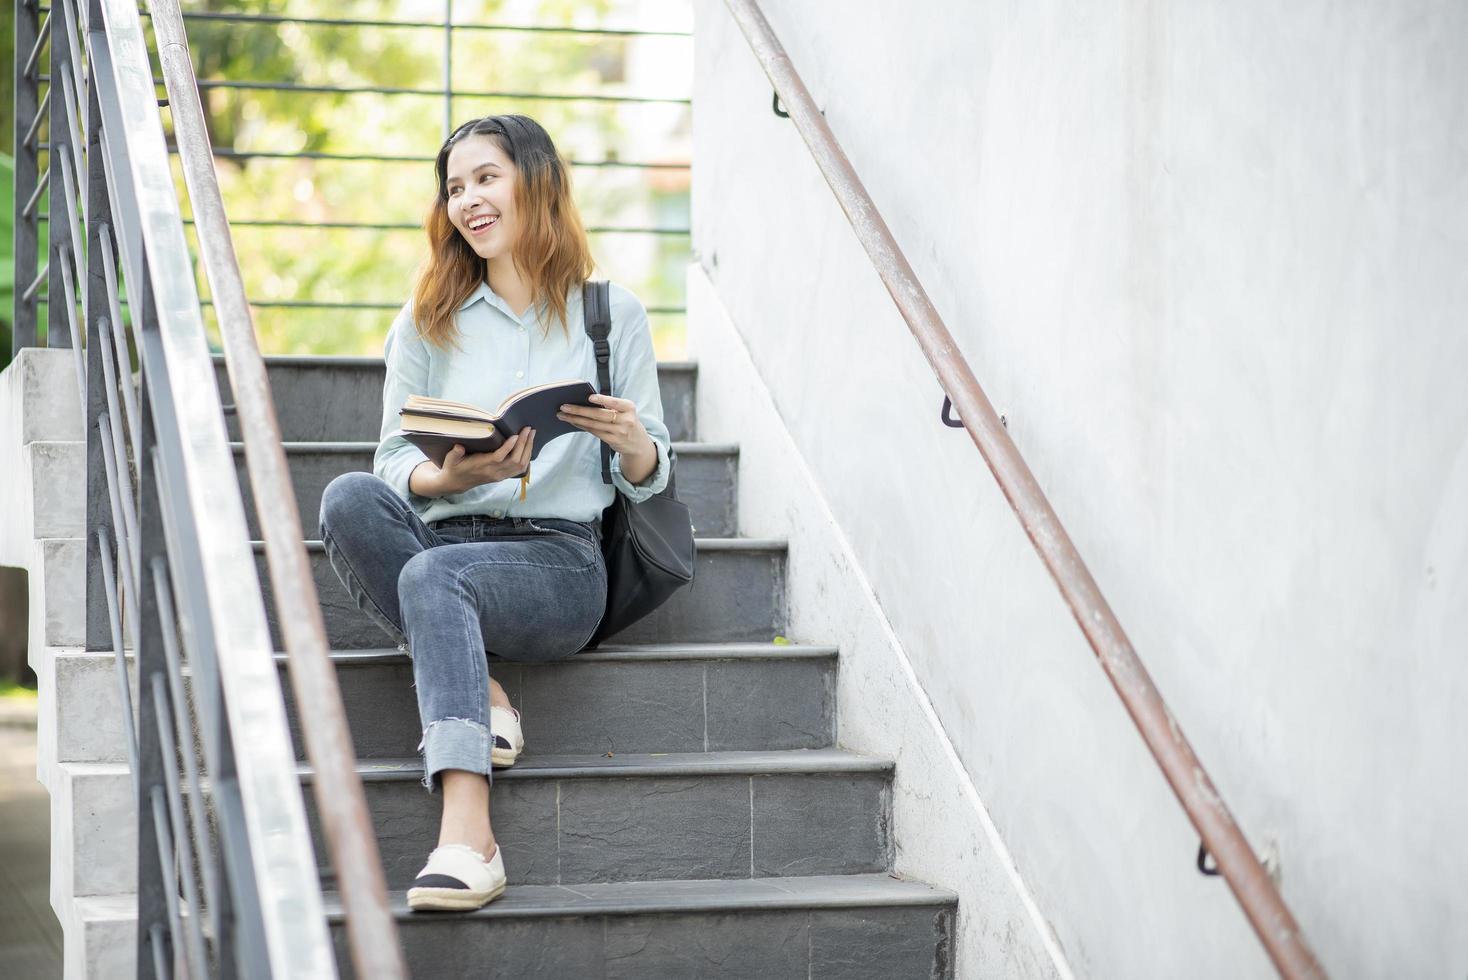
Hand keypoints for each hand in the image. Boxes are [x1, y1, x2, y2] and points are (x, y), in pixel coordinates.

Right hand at [411, 427, 535, 496]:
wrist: (456, 483)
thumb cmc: (454, 468)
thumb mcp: (450, 460)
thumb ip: (455, 453)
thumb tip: (459, 447)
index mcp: (482, 466)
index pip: (499, 458)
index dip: (508, 447)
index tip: (516, 435)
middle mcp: (494, 472)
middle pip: (514, 460)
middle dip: (524, 444)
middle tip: (528, 429)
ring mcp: (500, 475)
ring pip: (520, 465)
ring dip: (528, 449)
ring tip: (531, 435)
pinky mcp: (503, 476)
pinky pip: (520, 469)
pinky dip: (527, 457)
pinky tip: (528, 446)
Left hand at [556, 393, 653, 458]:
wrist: (638, 442)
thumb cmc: (627, 420)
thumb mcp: (625, 411)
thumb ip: (610, 405)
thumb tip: (584, 400)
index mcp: (629, 407)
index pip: (615, 402)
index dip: (602, 400)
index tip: (589, 397)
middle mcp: (626, 420)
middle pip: (599, 414)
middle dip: (579, 410)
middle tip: (564, 406)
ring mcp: (619, 432)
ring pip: (594, 424)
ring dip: (576, 419)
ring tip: (563, 415)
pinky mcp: (613, 441)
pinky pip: (594, 432)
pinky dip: (582, 426)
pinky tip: (573, 422)